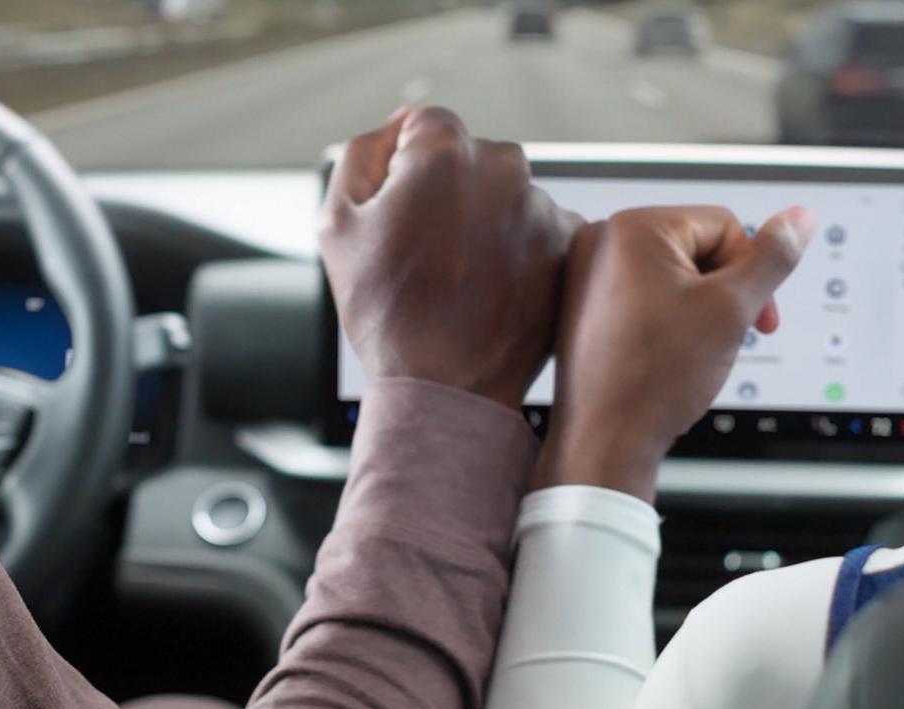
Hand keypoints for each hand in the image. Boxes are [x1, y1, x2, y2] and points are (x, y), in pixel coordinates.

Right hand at [321, 106, 582, 409]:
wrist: (446, 389)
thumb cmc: (388, 314)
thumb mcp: (337, 224)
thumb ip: (363, 153)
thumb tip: (398, 124)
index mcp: (445, 152)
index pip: (424, 126)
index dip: (403, 170)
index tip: (402, 216)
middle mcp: (505, 169)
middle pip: (470, 157)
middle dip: (449, 192)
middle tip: (428, 253)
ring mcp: (542, 208)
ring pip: (505, 194)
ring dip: (485, 220)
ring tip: (461, 278)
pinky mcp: (567, 246)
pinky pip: (536, 228)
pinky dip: (517, 249)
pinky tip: (490, 288)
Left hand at [535, 206, 815, 500]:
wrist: (606, 440)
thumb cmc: (657, 377)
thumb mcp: (732, 308)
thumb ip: (772, 257)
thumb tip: (799, 218)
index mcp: (633, 227)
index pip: (724, 226)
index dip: (749, 273)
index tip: (755, 319)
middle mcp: (601, 240)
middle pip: (696, 248)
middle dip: (722, 293)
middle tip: (722, 337)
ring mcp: (587, 273)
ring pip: (673, 275)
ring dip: (698, 308)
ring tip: (690, 350)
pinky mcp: (584, 304)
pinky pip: (644, 295)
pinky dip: (666, 320)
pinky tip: (667, 354)